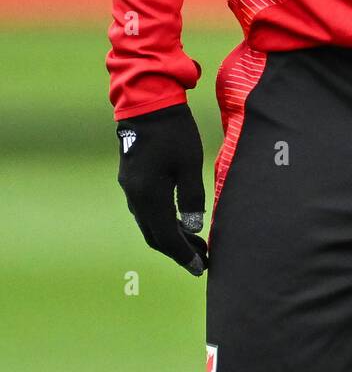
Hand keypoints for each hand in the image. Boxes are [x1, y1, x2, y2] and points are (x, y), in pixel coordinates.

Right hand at [116, 102, 208, 274]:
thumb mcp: (189, 163)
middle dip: (178, 250)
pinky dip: (163, 221)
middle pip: (155, 235)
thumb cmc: (174, 132)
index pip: (166, 237)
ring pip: (150, 223)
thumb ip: (191, 197)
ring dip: (171, 236)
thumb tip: (194, 227)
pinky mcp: (132, 178)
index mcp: (149, 197)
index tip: (200, 268)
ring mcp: (131, 188)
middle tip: (201, 260)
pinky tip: (179, 219)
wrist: (148, 103)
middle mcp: (135, 197)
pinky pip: (146, 210)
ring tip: (195, 242)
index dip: (183, 255)